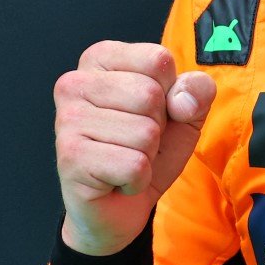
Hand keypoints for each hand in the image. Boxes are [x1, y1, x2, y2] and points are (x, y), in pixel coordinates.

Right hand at [55, 41, 216, 255]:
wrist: (119, 206)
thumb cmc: (147, 150)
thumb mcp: (185, 113)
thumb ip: (197, 90)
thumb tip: (183, 100)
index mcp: (100, 58)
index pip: (158, 59)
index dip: (170, 93)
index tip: (149, 112)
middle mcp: (74, 82)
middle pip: (150, 95)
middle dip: (158, 128)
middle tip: (136, 143)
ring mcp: (67, 119)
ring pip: (145, 132)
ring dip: (147, 155)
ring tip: (126, 159)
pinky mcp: (70, 157)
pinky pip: (134, 165)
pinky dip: (137, 180)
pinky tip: (116, 179)